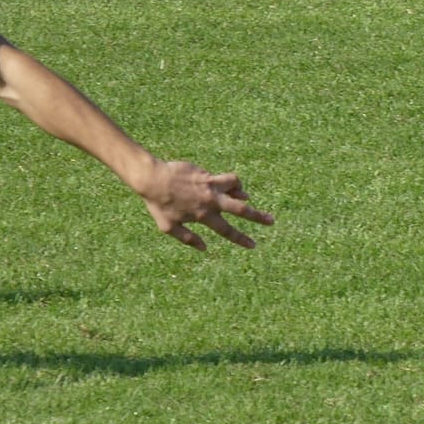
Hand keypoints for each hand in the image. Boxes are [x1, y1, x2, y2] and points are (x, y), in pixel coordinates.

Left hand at [139, 161, 272, 250]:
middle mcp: (210, 201)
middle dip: (258, 217)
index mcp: (203, 216)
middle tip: (271, 221)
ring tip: (243, 197)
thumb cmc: (158, 204)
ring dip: (242, 193)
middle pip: (241, 210)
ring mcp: (210, 186)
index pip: (227, 231)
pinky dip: (231, 183)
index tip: (253, 245)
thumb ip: (188, 239)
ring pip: (236, 187)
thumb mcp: (168, 227)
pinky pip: (225, 178)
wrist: (152, 179)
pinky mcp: (207, 175)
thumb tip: (205, 248)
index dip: (242, 239)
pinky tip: (230, 186)